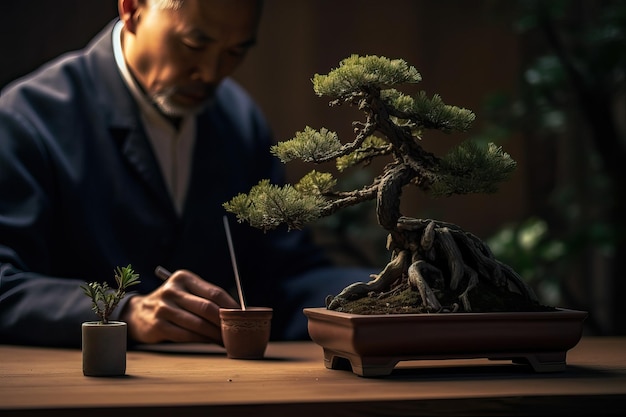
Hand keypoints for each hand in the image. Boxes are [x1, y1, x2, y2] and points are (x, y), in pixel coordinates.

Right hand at [120, 269, 239, 343]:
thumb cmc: (172, 302)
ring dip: (215, 334)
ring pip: (198, 324)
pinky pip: (186, 335)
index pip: (214, 292)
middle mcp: (172, 291)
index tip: (243, 316)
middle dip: (225, 322)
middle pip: (207, 308)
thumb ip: (206, 297)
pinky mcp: (158, 325)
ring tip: (226, 340)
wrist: (138, 312)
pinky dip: (202, 340)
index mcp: (184, 278)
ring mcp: (163, 308)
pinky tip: (210, 343)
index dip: (231, 306)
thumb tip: (236, 311)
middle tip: (237, 331)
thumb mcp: (185, 291)